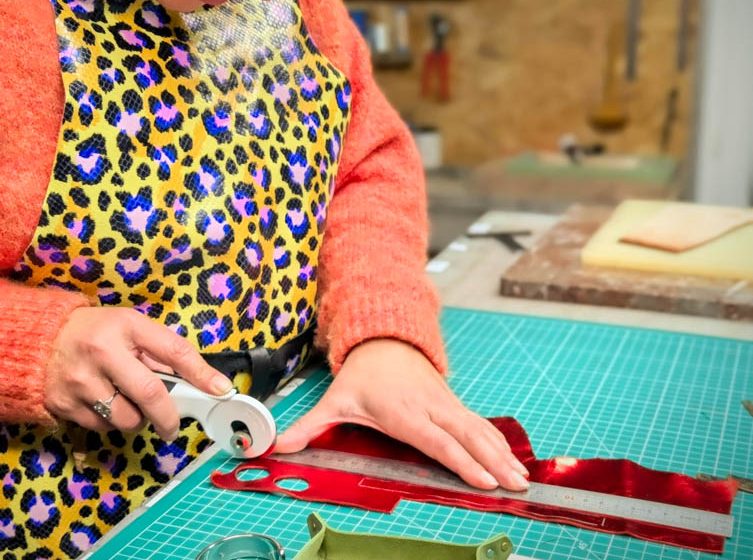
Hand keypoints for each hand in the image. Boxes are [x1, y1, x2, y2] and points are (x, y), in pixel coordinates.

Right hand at [45, 307, 232, 439]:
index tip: (221, 390)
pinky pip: (102, 427)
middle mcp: (103, 352)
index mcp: (127, 327)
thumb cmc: (98, 332)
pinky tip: (104, 403)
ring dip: (137, 419)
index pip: (174, 351)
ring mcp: (81, 380)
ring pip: (127, 419)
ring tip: (127, 402)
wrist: (39, 339)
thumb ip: (159, 353)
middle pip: (151, 394)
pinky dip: (111, 422)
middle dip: (169, 417)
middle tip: (173, 426)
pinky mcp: (65, 404)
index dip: (201, 373)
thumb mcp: (131, 328)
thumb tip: (197, 384)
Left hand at [275, 339, 529, 490]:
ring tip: (522, 478)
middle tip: (515, 485)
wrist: (384, 338)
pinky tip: (511, 458)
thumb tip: (277, 446)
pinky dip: (498, 441)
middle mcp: (429, 408)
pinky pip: (479, 424)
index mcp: (403, 411)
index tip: (483, 480)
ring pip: (478, 430)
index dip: (461, 461)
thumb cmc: (362, 374)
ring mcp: (444, 404)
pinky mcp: (451, 403)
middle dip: (493, 462)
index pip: (436, 440)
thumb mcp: (335, 399)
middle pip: (466, 437)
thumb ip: (309, 425)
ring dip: (502, 454)